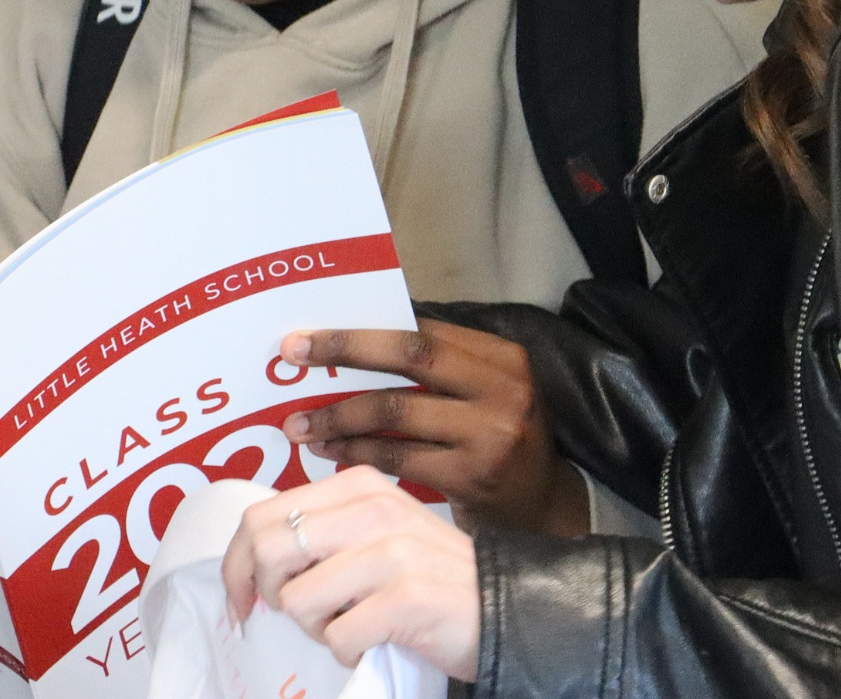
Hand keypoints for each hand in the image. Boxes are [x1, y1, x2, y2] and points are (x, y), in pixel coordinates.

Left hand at [221, 465, 479, 680]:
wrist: (504, 606)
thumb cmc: (428, 576)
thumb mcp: (376, 531)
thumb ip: (324, 529)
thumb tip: (249, 560)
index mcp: (358, 486)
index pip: (261, 515)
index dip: (237, 565)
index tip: (243, 600)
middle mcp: (373, 509)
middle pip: (267, 551)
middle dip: (270, 595)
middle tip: (302, 614)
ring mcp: (392, 553)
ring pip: (297, 599)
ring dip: (315, 628)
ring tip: (349, 625)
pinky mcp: (406, 599)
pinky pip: (338, 636)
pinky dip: (348, 651)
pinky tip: (374, 642)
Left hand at [279, 321, 588, 535]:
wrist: (548, 511)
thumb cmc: (501, 445)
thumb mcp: (485, 395)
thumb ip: (439, 370)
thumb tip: (356, 343)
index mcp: (503, 357)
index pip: (423, 330)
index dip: (364, 329)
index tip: (311, 332)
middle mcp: (503, 388)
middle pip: (411, 355)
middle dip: (345, 350)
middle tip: (292, 354)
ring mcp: (491, 433)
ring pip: (396, 411)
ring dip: (339, 415)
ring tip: (298, 423)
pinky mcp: (473, 477)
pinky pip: (398, 458)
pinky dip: (357, 453)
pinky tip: (328, 453)